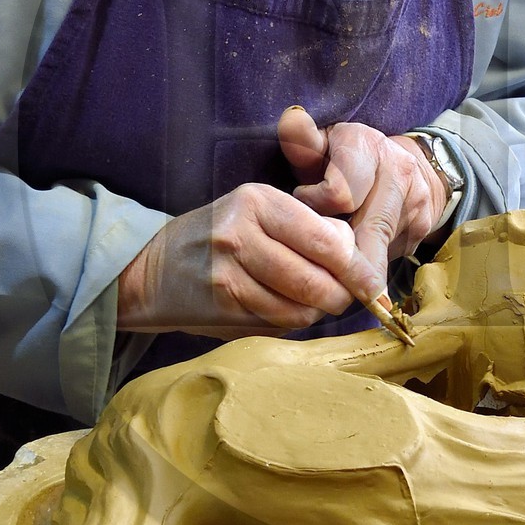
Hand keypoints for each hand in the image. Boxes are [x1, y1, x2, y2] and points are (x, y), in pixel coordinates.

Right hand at [116, 186, 382, 336]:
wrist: (153, 270)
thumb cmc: (218, 237)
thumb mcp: (257, 211)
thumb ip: (306, 227)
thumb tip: (354, 255)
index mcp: (257, 201)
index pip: (325, 240)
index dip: (356, 267)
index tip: (371, 280)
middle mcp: (241, 235)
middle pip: (317, 280)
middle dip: (340, 294)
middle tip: (346, 295)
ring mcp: (229, 274)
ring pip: (300, 307)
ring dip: (317, 310)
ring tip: (313, 301)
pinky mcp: (223, 307)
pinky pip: (278, 322)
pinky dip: (292, 320)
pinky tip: (286, 309)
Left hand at [278, 106, 449, 285]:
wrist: (407, 164)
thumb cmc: (347, 158)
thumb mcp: (323, 143)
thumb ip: (303, 140)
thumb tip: (291, 120)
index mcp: (368, 147)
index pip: (339, 195)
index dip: (313, 205)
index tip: (304, 199)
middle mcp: (399, 172)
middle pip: (366, 232)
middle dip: (338, 256)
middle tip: (314, 265)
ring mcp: (416, 203)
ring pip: (377, 251)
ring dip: (353, 262)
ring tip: (334, 255)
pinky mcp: (422, 229)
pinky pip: (390, 257)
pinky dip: (370, 263)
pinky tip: (358, 254)